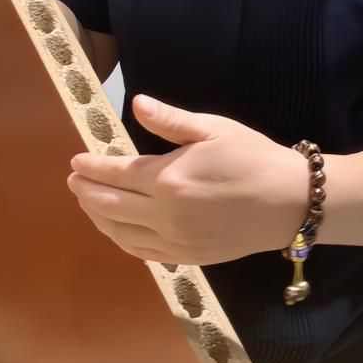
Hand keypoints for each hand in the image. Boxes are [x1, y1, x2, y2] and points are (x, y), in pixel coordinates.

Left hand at [68, 96, 308, 264]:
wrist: (289, 203)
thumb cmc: (251, 158)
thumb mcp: (213, 129)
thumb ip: (170, 121)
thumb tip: (136, 104)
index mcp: (169, 179)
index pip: (115, 173)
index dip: (91, 167)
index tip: (75, 161)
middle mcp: (165, 215)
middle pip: (109, 205)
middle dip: (85, 191)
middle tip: (73, 180)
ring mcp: (174, 241)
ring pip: (120, 233)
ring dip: (97, 216)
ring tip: (87, 202)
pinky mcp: (186, 258)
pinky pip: (142, 253)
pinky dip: (120, 240)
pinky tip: (115, 230)